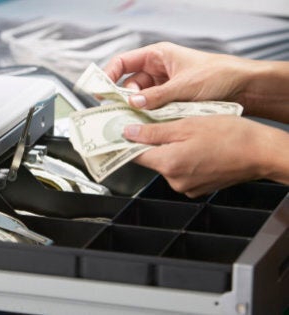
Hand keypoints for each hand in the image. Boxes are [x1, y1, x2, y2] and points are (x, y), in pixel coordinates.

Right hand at [103, 42, 251, 109]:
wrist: (245, 88)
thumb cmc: (219, 75)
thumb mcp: (184, 86)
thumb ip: (156, 96)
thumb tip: (133, 103)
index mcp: (157, 56)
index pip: (123, 62)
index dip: (108, 75)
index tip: (100, 91)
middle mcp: (157, 70)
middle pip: (128, 84)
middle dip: (122, 98)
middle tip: (116, 113)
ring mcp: (163, 86)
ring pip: (139, 99)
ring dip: (136, 110)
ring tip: (133, 121)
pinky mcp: (170, 100)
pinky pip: (151, 108)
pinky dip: (148, 116)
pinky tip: (146, 124)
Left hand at [123, 115, 288, 197]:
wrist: (261, 152)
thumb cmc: (231, 136)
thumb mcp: (187, 125)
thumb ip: (154, 131)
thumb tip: (128, 133)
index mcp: (169, 164)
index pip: (135, 154)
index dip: (128, 141)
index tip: (123, 131)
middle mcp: (175, 180)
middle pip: (152, 159)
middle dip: (154, 142)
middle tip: (164, 124)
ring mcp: (187, 187)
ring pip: (168, 163)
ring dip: (171, 149)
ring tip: (188, 133)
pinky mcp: (198, 188)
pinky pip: (182, 170)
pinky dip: (185, 158)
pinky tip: (198, 146)